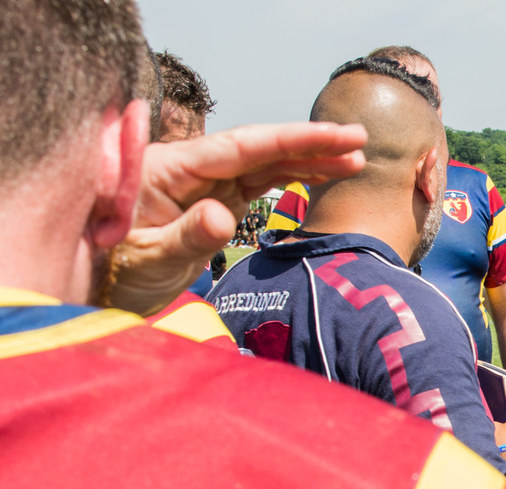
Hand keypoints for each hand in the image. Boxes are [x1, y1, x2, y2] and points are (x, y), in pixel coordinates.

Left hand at [110, 122, 367, 314]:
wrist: (96, 286)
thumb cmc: (112, 271)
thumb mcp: (147, 258)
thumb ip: (186, 236)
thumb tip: (224, 217)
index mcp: (170, 169)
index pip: (241, 148)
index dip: (291, 140)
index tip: (334, 136)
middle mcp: (190, 170)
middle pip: (259, 148)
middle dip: (310, 144)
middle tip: (359, 140)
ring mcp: (203, 186)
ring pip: (264, 164)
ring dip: (308, 160)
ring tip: (355, 160)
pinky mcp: (213, 204)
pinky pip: (259, 184)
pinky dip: (291, 179)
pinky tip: (322, 176)